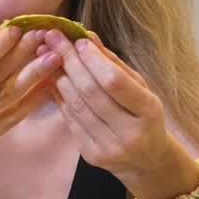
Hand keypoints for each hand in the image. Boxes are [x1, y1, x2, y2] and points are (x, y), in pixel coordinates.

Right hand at [0, 26, 61, 157]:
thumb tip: (4, 34)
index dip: (2, 45)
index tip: (20, 29)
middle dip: (22, 55)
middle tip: (44, 37)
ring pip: (5, 98)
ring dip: (33, 76)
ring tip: (53, 58)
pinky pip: (9, 120)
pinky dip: (29, 103)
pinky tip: (46, 86)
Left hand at [42, 30, 196, 198]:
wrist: (147, 161)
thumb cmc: (144, 116)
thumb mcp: (140, 89)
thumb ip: (115, 65)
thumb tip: (89, 37)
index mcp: (149, 112)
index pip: (115, 82)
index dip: (93, 60)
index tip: (78, 39)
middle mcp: (130, 133)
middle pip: (91, 92)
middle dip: (70, 62)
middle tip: (53, 38)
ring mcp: (109, 147)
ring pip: (77, 106)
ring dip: (60, 77)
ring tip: (48, 56)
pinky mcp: (92, 156)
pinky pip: (71, 120)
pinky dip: (60, 97)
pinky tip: (52, 80)